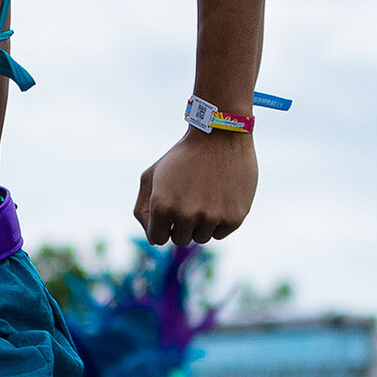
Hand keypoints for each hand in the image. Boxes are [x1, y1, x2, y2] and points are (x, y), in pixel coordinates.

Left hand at [135, 128, 257, 245]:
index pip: (158, 238)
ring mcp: (211, 217)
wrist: (219, 136)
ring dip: (201, 222)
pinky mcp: (234, 218)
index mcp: (162, 206)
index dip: (163, 225)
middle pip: (180, 240)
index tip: (170, 210)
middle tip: (189, 198)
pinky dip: (219, 220)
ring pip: (201, 238)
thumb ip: (143, 210)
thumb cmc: (182, 157)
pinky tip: (219, 197)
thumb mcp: (151, 176)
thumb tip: (154, 241)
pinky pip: (220, 233)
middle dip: (181, 223)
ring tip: (204, 195)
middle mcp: (185, 214)